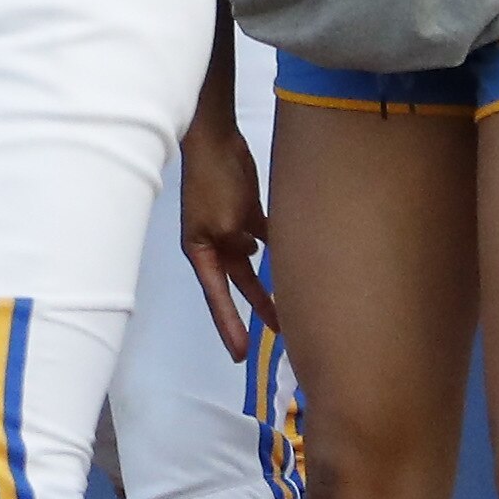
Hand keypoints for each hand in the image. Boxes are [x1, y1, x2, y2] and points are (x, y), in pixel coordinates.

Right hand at [179, 106, 273, 356]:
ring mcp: (230, 230)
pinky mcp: (246, 214)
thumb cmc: (214, 184)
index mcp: (202, 251)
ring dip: (271, 285)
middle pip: (239, 286)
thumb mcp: (226, 222)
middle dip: (258, 310)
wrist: (215, 142)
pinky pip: (264, 241)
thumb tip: (256, 254)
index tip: (239, 356)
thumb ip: (243, 245)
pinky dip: (278, 252)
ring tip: (296, 307)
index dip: (228, 327)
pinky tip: (297, 263)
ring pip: (254, 267)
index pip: (217, 297)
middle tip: (281, 337)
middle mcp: (215, 245)